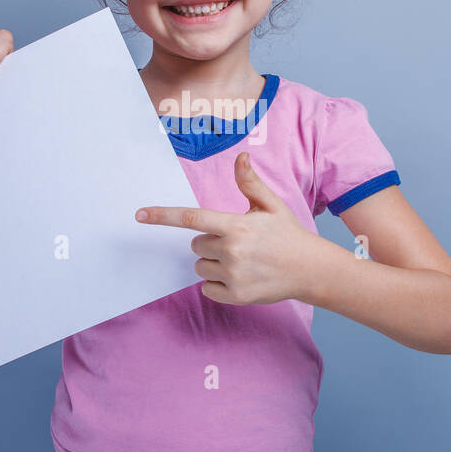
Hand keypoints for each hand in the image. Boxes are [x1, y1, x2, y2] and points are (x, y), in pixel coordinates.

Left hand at [135, 151, 321, 304]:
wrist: (311, 270)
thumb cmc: (288, 234)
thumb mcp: (271, 205)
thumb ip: (250, 183)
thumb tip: (241, 156)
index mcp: (236, 226)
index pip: (191, 218)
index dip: (162, 216)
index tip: (139, 215)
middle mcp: (232, 251)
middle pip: (195, 245)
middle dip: (210, 242)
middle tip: (237, 242)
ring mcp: (233, 276)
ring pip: (200, 266)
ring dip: (213, 263)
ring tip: (242, 260)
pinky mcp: (236, 296)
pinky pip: (207, 288)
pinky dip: (218, 284)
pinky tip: (240, 277)